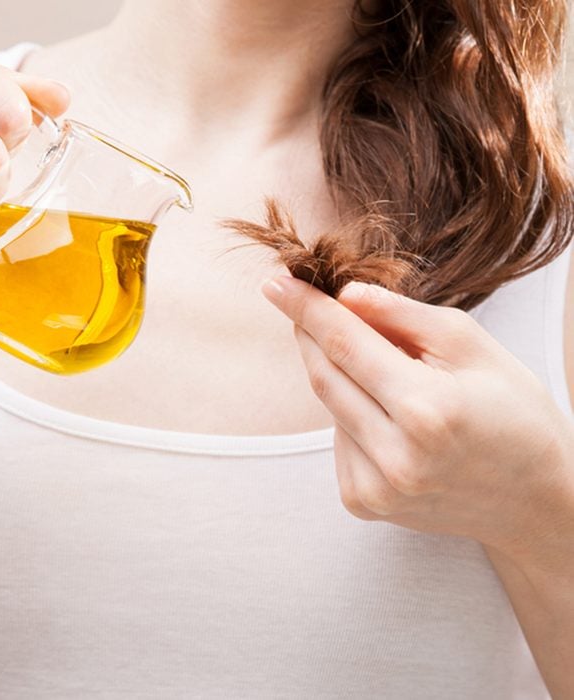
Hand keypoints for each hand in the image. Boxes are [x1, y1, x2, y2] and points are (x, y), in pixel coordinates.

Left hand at [262, 275, 573, 563]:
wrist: (533, 500)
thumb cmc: (514, 413)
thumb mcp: (472, 346)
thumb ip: (402, 317)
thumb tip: (345, 296)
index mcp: (427, 410)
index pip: (345, 344)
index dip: (305, 308)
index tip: (275, 284)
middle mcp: (394, 456)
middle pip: (324, 375)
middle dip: (310, 334)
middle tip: (307, 304)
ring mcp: (375, 488)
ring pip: (329, 406)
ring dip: (340, 375)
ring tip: (387, 375)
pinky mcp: (363, 503)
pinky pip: (337, 439)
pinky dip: (350, 414)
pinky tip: (387, 417)